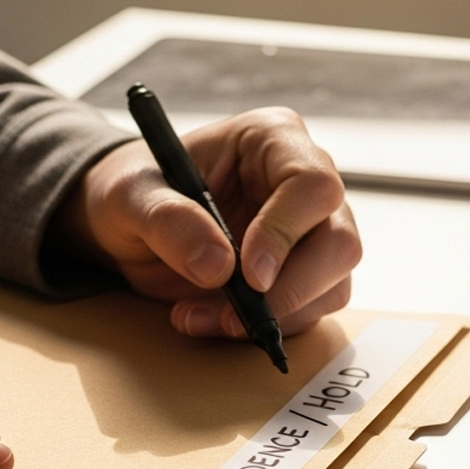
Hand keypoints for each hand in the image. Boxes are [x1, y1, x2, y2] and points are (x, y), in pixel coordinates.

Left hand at [55, 107, 361, 336]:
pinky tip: (213, 321)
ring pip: (333, 284)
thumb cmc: (134, 192)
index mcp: (273, 139)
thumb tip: (219, 266)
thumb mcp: (130, 196)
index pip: (313, 185)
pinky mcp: (304, 274)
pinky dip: (265, 329)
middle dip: (290, 290)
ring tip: (201, 317)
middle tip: (233, 315)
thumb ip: (168, 220)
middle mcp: (304, 184)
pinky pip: (310, 311)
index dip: (285, 233)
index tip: (247, 275)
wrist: (130, 225)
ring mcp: (311, 231)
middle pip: (340, 242)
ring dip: (273, 317)